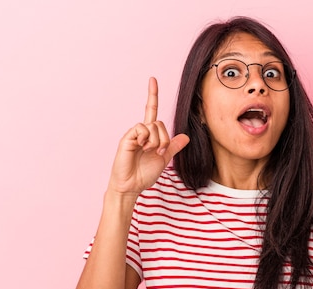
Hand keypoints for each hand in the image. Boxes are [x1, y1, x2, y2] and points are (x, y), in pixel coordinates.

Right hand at [107, 77, 189, 195]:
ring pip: (153, 126)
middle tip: (159, 151)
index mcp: (150, 135)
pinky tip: (141, 147)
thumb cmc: (144, 174)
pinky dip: (146, 139)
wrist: (132, 186)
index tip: (152, 79)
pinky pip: (141, 129)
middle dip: (164, 138)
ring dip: (157, 141)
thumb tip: (186, 137)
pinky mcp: (127, 138)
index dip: (152, 95)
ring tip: (149, 151)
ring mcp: (133, 134)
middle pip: (159, 122)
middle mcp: (141, 132)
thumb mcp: (164, 158)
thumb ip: (173, 146)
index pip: (151, 111)